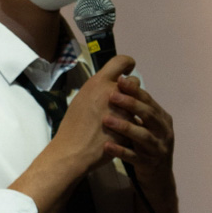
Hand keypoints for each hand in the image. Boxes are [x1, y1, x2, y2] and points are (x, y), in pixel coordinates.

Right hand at [22, 55, 135, 184]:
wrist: (74, 151)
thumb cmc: (73, 125)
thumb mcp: (82, 99)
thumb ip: (98, 89)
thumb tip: (108, 85)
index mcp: (99, 82)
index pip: (121, 61)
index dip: (127, 63)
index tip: (128, 70)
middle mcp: (113, 92)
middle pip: (134, 82)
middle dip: (131, 90)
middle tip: (124, 100)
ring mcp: (124, 109)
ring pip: (138, 102)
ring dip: (132, 108)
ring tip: (122, 118)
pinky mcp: (130, 125)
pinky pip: (137, 119)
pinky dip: (132, 124)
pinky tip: (122, 131)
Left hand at [103, 76, 176, 189]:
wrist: (158, 177)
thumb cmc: (147, 146)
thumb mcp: (147, 126)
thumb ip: (139, 110)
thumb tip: (122, 83)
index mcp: (163, 120)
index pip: (149, 101)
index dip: (135, 90)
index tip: (119, 80)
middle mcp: (164, 132)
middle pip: (148, 115)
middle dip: (130, 104)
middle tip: (111, 95)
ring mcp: (158, 149)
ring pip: (142, 136)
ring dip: (124, 126)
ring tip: (106, 120)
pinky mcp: (149, 165)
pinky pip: (134, 157)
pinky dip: (120, 151)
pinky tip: (106, 146)